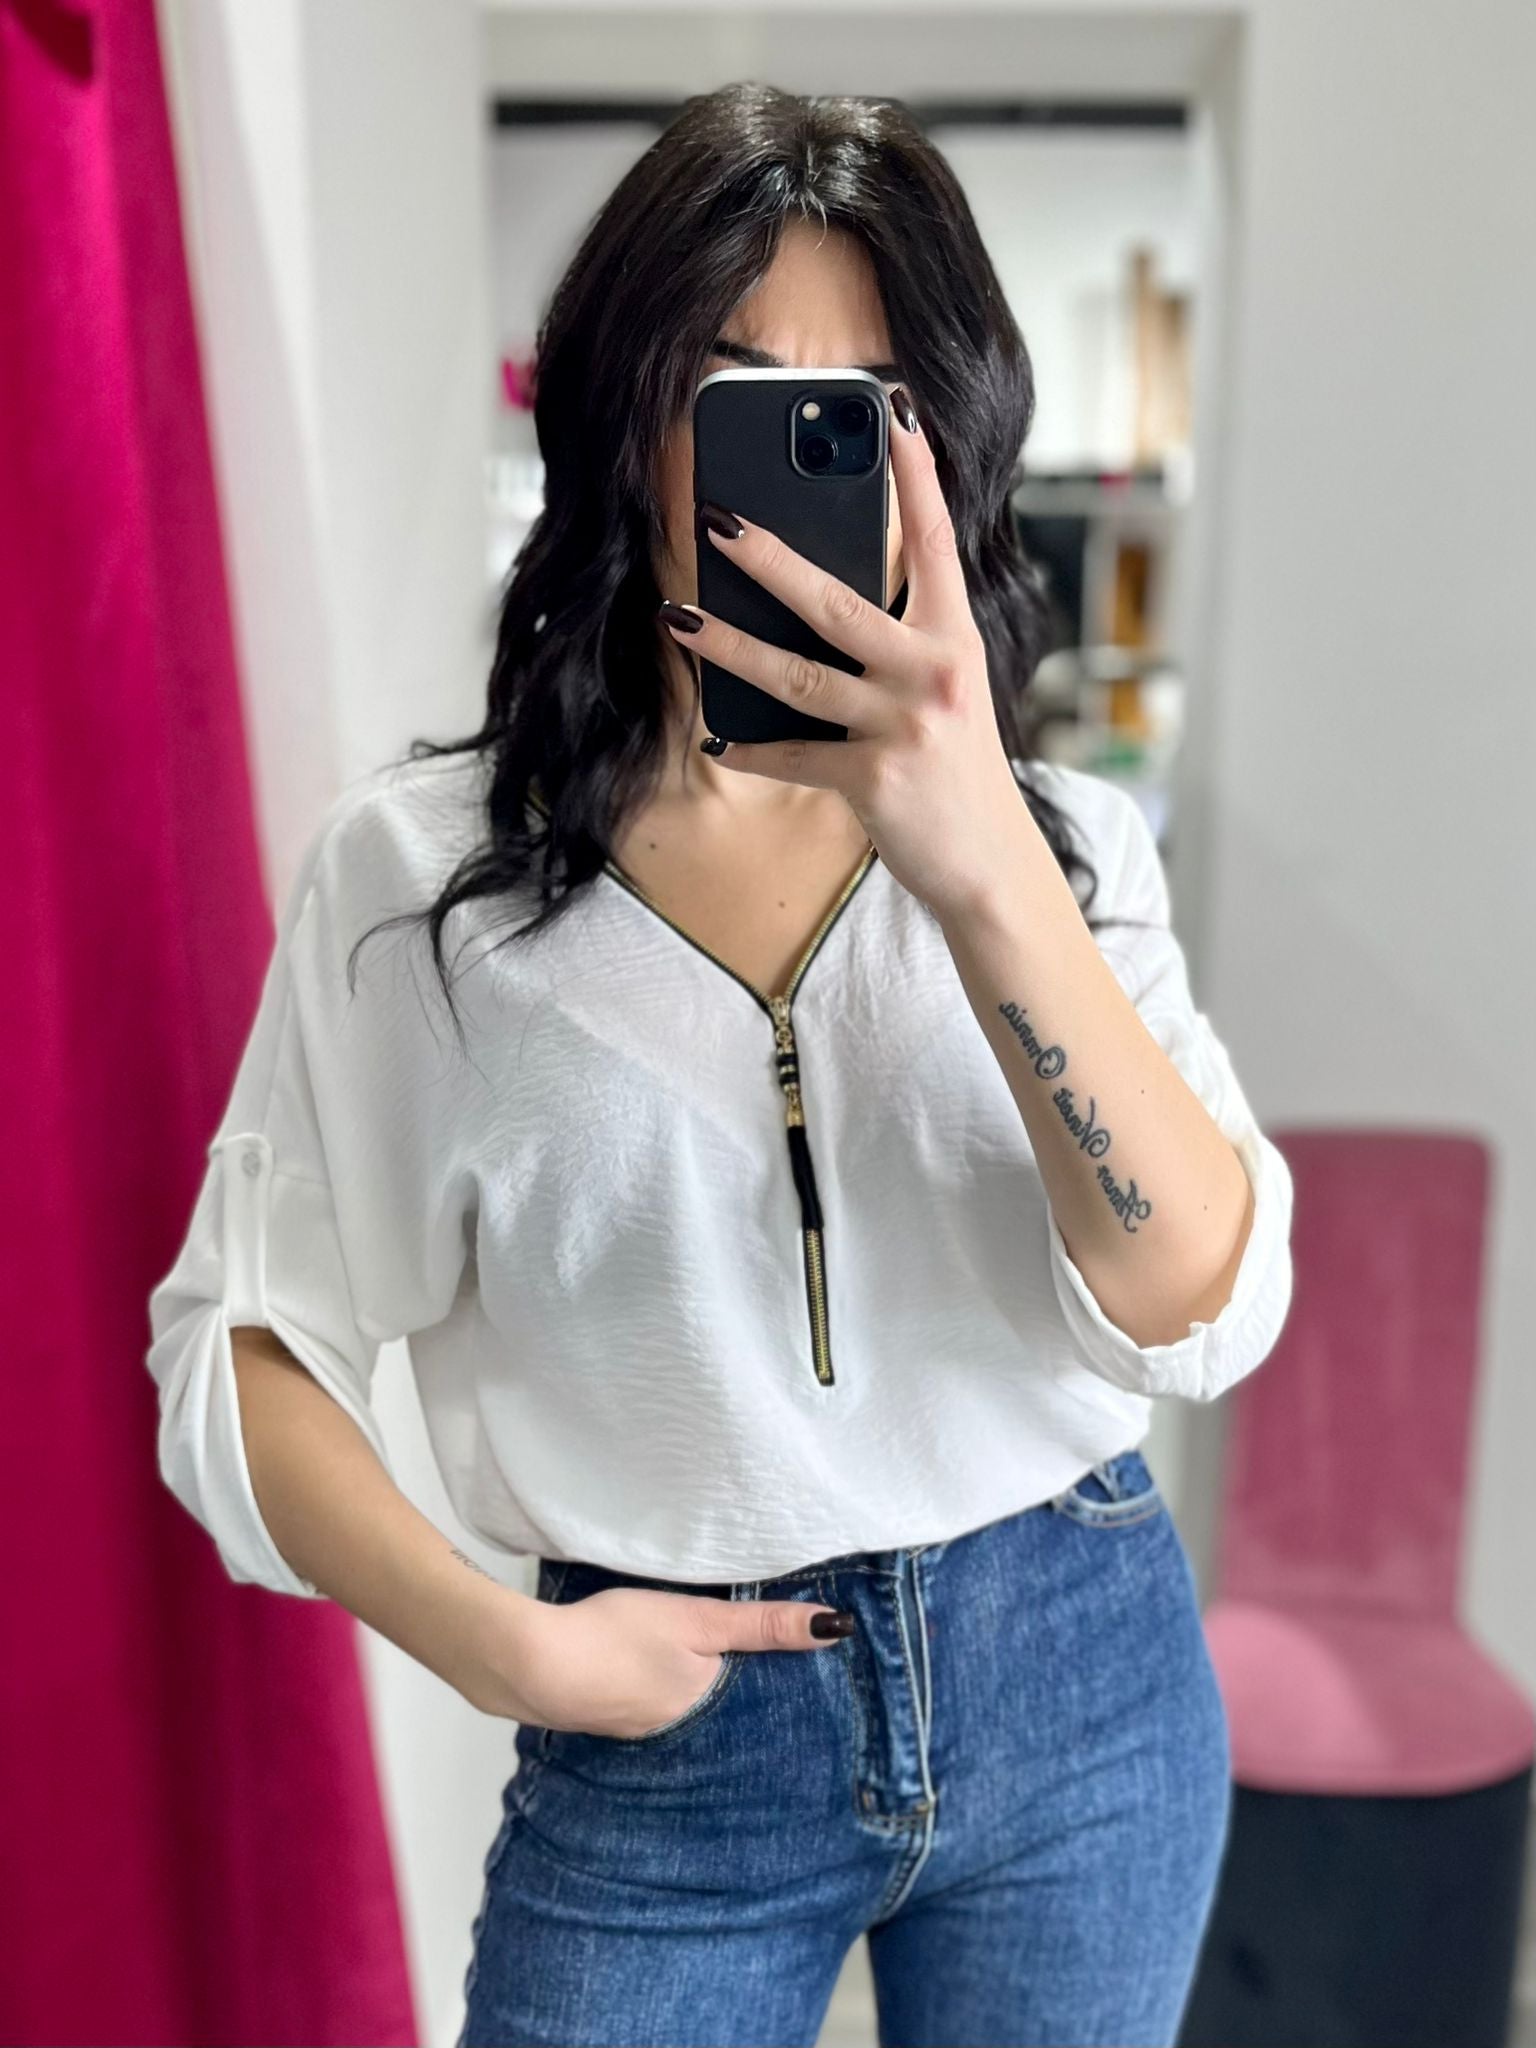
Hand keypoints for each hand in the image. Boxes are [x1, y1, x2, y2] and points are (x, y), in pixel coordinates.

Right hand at [501, 1585, 853, 1740]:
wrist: (531, 1665)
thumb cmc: (618, 1637)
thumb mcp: (696, 1620)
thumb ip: (762, 1625)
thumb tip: (837, 1629)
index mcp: (709, 1708)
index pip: (762, 1702)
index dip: (783, 1682)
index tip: (809, 1665)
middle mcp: (682, 1733)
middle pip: (726, 1709)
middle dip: (745, 1691)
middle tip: (773, 1663)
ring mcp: (642, 1731)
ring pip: (689, 1708)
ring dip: (703, 1692)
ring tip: (721, 1666)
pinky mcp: (612, 1720)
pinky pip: (655, 1708)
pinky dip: (664, 1691)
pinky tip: (657, 1674)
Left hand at [663, 386, 1032, 922]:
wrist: (991, 866)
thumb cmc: (959, 772)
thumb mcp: (948, 695)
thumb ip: (902, 646)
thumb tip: (815, 602)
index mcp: (957, 640)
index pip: (935, 541)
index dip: (916, 475)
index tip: (893, 413)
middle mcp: (934, 674)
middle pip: (837, 602)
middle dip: (770, 557)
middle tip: (718, 519)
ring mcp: (904, 727)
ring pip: (795, 676)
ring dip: (727, 645)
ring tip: (679, 616)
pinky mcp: (875, 780)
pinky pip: (794, 756)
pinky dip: (753, 751)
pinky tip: (719, 740)